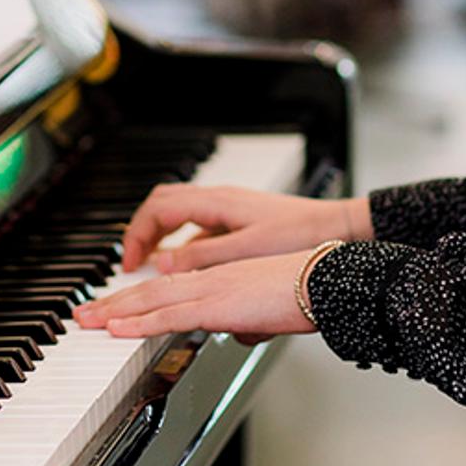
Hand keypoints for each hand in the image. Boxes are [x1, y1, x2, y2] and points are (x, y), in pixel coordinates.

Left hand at [74, 250, 320, 340]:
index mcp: (221, 276)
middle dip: (112, 303)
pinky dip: (140, 323)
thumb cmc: (307, 293)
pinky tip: (118, 329)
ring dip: (114, 311)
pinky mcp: (217, 305)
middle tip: (83, 314)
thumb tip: (241, 334)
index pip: (169, 287)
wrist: (326, 281)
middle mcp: (209, 277)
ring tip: (86, 322)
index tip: (114, 308)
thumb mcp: (270, 311)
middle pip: (149, 290)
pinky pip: (169, 315)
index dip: (138, 297)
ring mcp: (211, 289)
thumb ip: (250, 322)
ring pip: (150, 299)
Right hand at [119, 185, 369, 273]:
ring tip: (149, 265)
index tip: (129, 263)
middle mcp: (218, 200)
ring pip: (179, 214)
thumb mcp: (246, 251)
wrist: (336, 229)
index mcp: (216, 203)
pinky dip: (181, 242)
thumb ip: (202, 257)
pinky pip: (197, 224)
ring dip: (160, 237)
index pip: (158, 210)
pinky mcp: (239, 220)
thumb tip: (162, 266)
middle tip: (130, 262)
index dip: (137, 236)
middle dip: (141, 233)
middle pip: (162, 206)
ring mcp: (228, 208)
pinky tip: (184, 266)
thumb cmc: (299, 236)